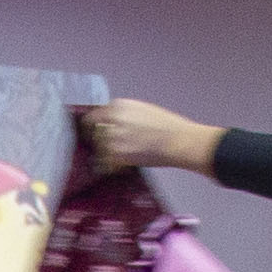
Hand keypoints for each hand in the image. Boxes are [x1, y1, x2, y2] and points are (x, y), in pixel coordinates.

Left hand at [75, 99, 221, 180]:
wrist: (178, 140)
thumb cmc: (166, 126)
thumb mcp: (142, 110)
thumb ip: (123, 115)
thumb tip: (109, 123)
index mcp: (119, 106)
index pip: (94, 116)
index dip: (93, 126)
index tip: (93, 133)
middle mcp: (113, 119)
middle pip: (95, 134)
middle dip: (100, 141)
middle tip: (108, 149)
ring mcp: (114, 137)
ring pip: (100, 149)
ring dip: (106, 154)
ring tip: (118, 157)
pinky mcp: (118, 155)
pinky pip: (106, 162)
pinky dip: (110, 166)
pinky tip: (120, 165)